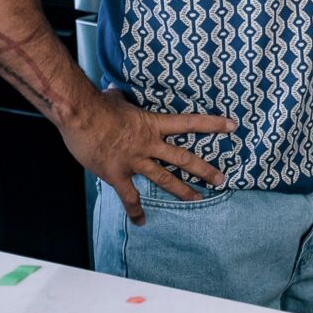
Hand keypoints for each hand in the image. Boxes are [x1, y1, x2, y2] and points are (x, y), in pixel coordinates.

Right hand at [59, 87, 235, 224]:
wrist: (79, 116)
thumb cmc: (97, 104)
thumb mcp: (116, 99)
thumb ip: (122, 99)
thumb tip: (113, 91)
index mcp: (153, 124)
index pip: (190, 123)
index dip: (213, 124)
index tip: (233, 126)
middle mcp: (149, 144)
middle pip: (183, 159)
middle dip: (204, 170)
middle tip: (222, 180)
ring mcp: (134, 161)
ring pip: (164, 179)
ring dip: (182, 191)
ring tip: (198, 199)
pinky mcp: (117, 174)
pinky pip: (129, 197)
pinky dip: (135, 210)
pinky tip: (142, 221)